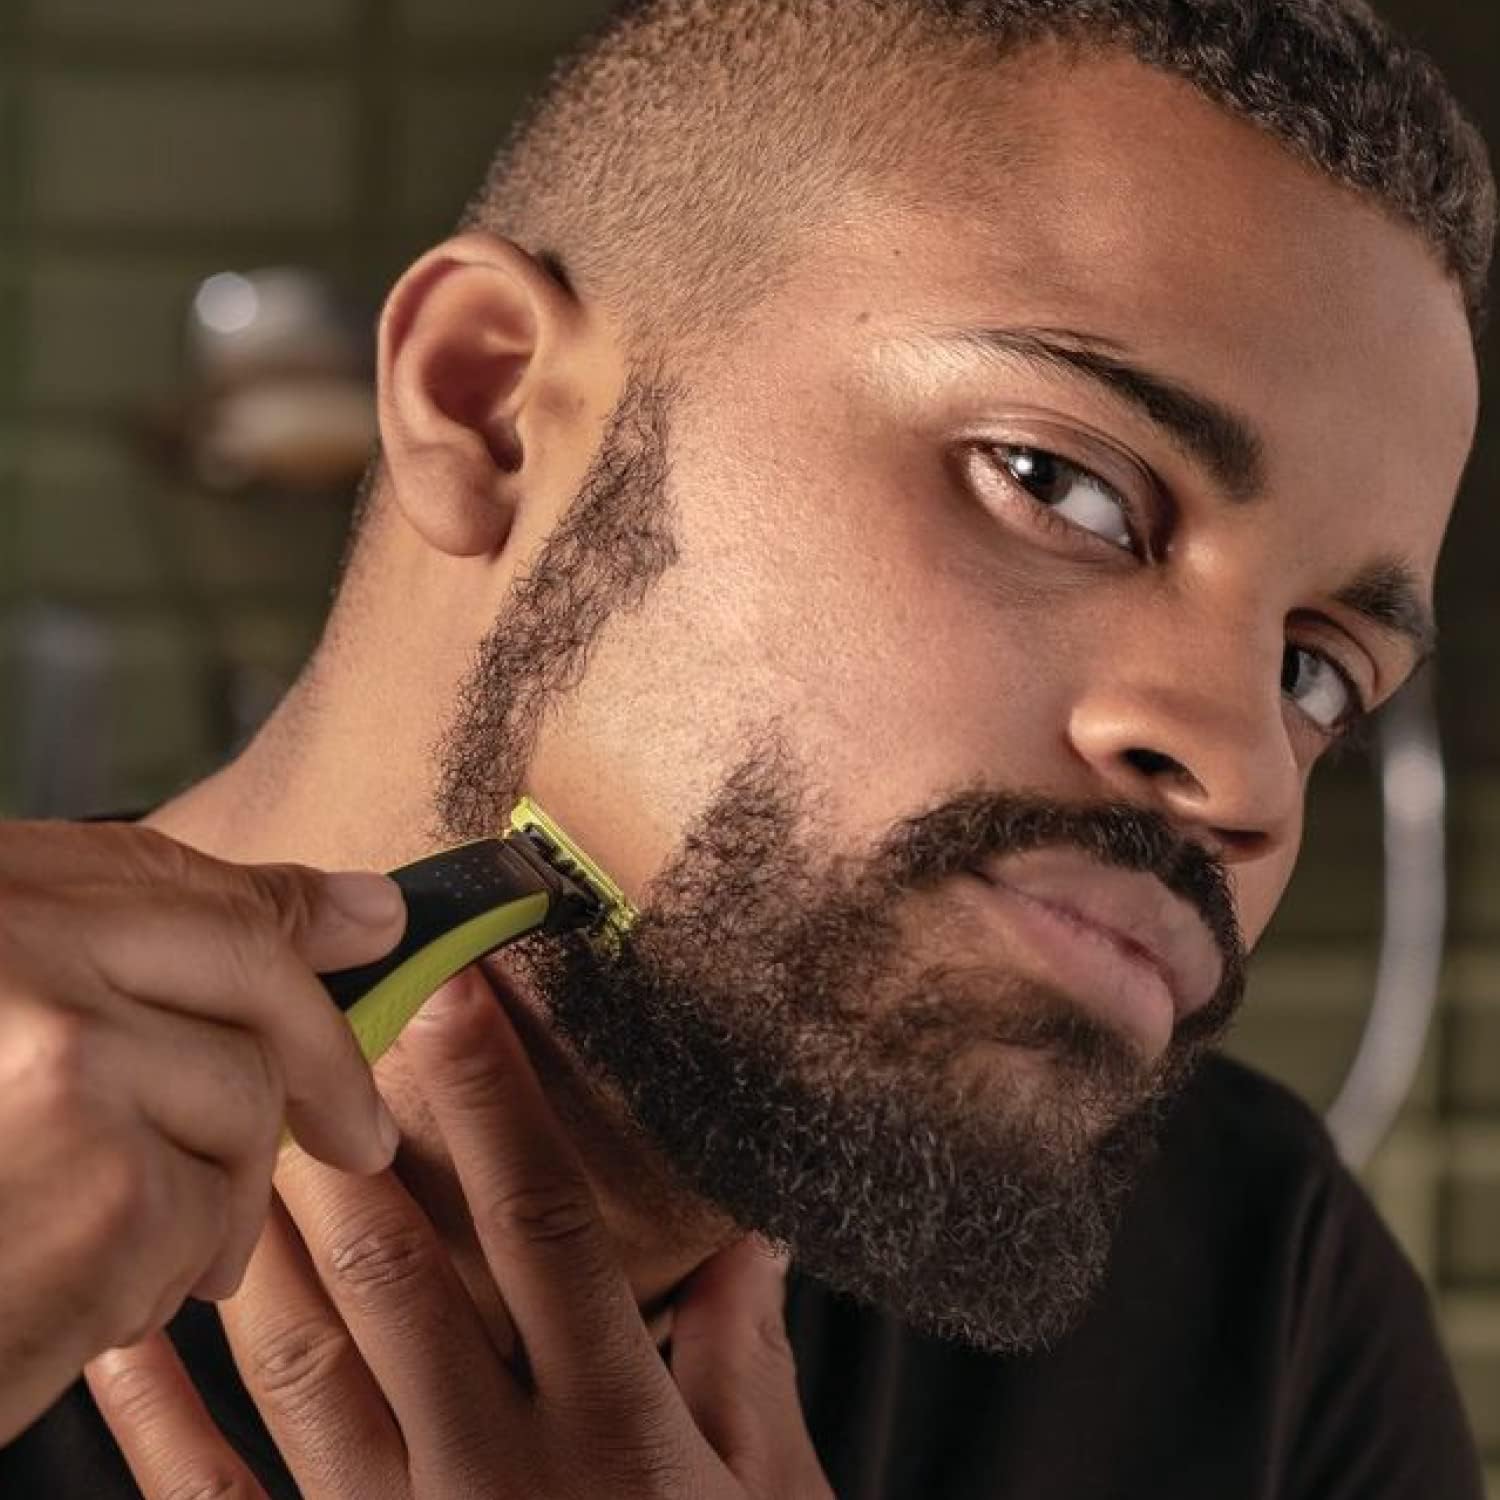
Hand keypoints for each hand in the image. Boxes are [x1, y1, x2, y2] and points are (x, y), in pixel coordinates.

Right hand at [0, 819, 404, 1443]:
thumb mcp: (4, 1007)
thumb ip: (155, 945)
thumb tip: (374, 909)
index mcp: (2, 899)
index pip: (200, 893)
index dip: (300, 929)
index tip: (378, 941)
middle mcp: (31, 961)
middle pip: (252, 993)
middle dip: (319, 1072)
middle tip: (360, 1136)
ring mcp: (70, 1065)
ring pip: (241, 1111)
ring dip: (214, 1196)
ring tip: (136, 1241)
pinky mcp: (106, 1183)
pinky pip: (205, 1214)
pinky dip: (163, 1270)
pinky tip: (88, 1291)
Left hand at [88, 967, 833, 1498]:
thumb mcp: (772, 1496)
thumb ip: (744, 1358)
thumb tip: (748, 1227)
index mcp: (612, 1431)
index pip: (544, 1227)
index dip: (499, 1102)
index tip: (463, 995)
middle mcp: (493, 1472)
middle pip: (401, 1272)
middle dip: (352, 1135)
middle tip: (314, 1026)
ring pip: (301, 1362)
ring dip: (263, 1236)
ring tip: (233, 1127)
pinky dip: (163, 1421)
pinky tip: (138, 1335)